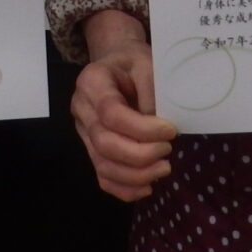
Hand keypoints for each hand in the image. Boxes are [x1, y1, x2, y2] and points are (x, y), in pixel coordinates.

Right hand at [72, 10, 175, 201]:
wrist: (117, 64)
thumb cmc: (134, 63)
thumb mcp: (147, 64)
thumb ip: (151, 92)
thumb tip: (160, 129)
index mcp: (92, 81)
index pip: (111, 113)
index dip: (142, 128)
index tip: (170, 130)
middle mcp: (82, 108)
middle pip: (104, 143)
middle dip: (139, 155)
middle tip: (167, 150)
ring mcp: (83, 132)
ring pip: (102, 165)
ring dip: (135, 175)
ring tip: (163, 169)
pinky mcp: (91, 149)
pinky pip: (102, 176)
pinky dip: (124, 189)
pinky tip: (147, 186)